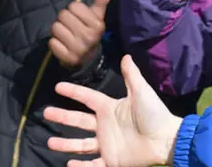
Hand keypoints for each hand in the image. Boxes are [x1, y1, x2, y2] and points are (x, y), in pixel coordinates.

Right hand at [44, 55, 183, 166]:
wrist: (166, 139)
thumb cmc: (155, 114)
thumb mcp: (142, 92)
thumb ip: (132, 76)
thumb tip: (125, 56)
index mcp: (111, 108)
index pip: (88, 98)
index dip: (74, 92)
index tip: (58, 86)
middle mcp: (106, 125)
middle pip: (79, 121)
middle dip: (63, 117)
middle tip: (46, 113)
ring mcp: (108, 143)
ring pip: (81, 144)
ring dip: (65, 143)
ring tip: (50, 141)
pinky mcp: (112, 160)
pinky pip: (92, 164)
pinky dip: (80, 166)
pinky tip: (68, 163)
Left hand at [50, 0, 115, 68]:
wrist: (88, 60)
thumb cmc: (90, 32)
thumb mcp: (97, 16)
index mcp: (97, 25)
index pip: (74, 6)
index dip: (73, 10)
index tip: (79, 18)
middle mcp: (89, 36)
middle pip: (63, 16)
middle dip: (64, 20)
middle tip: (71, 27)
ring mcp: (78, 48)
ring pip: (55, 28)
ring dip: (58, 31)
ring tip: (66, 35)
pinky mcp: (67, 58)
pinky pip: (52, 42)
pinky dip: (54, 43)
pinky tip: (62, 45)